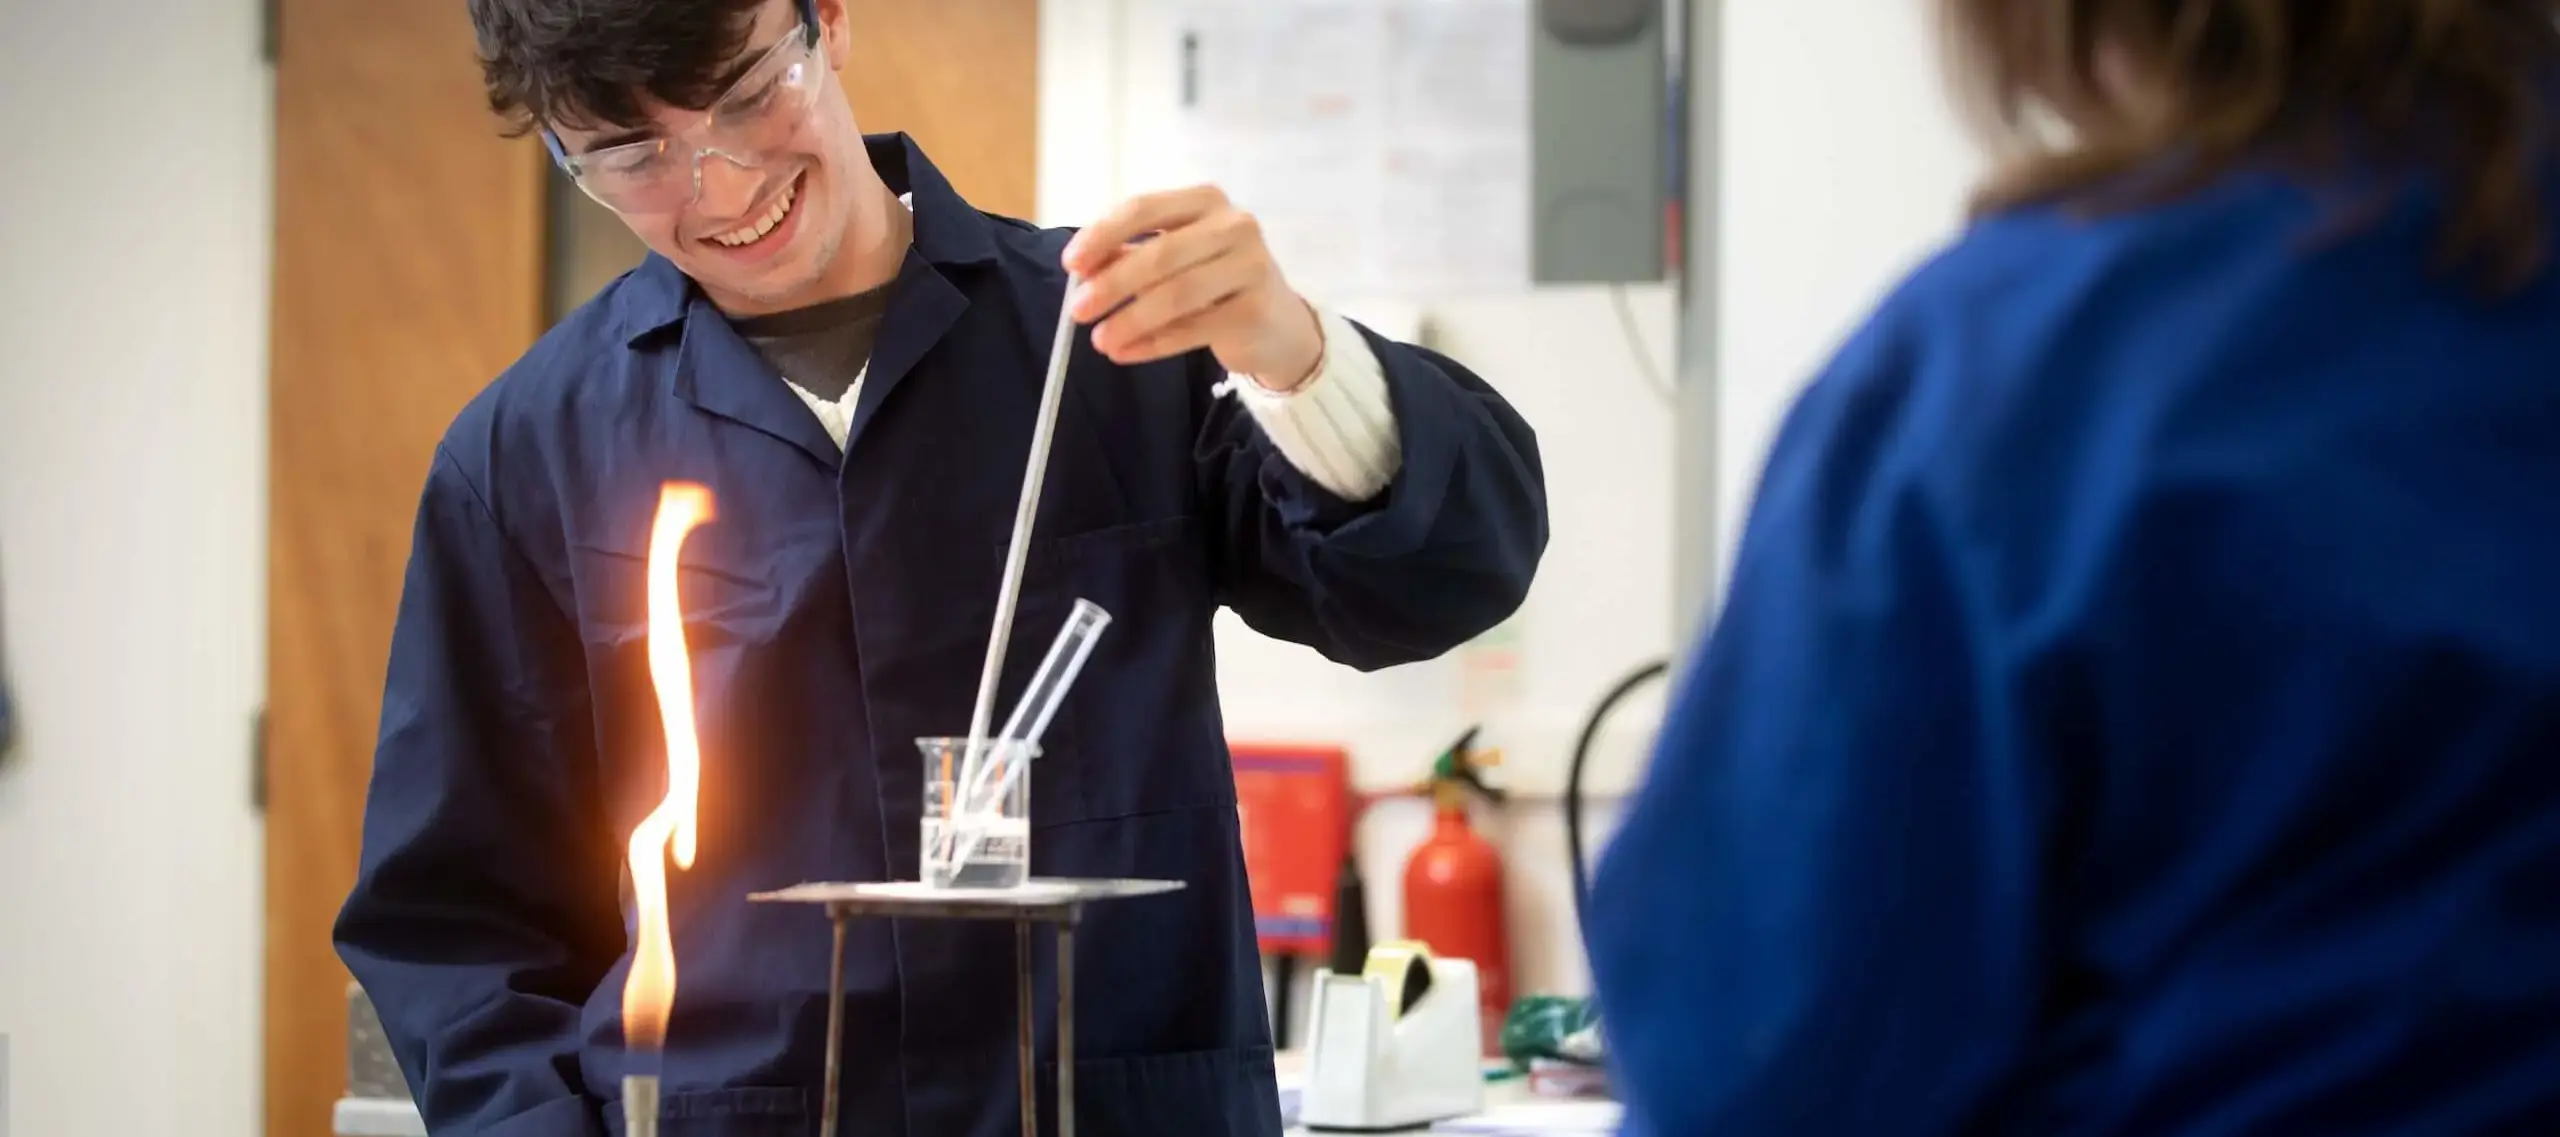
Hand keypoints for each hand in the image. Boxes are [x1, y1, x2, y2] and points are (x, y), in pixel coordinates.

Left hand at [1061, 185, 1325, 390]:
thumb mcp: (1174, 258)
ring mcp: (1251, 266)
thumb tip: (1081, 269)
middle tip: (1078, 310)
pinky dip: (1153, 344)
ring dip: (1130, 320)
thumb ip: (1129, 254)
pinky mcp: (1255, 310)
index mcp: (1206, 200)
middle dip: (1112, 284)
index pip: (1145, 208)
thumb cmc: (1216, 282)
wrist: (1279, 324)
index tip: (1072, 264)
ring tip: (1100, 341)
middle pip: (1160, 254)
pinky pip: (1193, 329)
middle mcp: (1235, 225)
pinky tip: (1127, 352)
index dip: (1103, 234)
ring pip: (1176, 295)